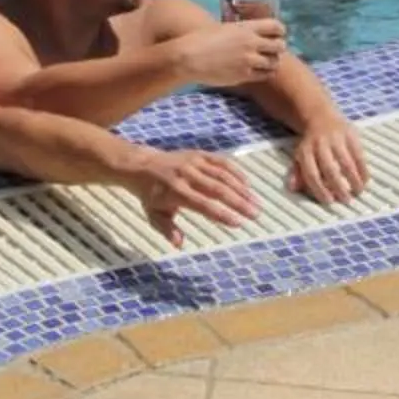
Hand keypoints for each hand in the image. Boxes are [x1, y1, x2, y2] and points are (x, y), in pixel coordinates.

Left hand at [121, 144, 258, 243]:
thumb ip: (167, 229)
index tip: (238, 223)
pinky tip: (247, 184)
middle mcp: (186, 175)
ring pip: (222, 175)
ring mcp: (194, 162)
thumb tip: (179, 244)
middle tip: (255, 214)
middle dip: (238, 202)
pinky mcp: (199, 154)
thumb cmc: (150, 195)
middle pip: (217, 189)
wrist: (142, 165)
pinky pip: (220, 161)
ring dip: (241, 188)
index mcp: (175, 192)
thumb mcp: (154, 215)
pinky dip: (235, 172)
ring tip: (255, 202)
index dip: (221, 214)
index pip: (203, 205)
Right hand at [176, 16, 286, 89]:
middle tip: (272, 51)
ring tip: (265, 63)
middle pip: (279, 46)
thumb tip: (250, 34)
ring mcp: (249, 60)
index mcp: (246, 28)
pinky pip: (264, 75)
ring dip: (272, 62)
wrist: (189, 57)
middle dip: (278, 48)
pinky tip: (257, 72)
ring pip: (274, 63)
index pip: (276, 26)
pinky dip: (264, 73)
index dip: (280, 31)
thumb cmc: (201, 39)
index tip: (278, 35)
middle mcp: (251, 43)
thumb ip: (241, 31)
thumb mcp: (224, 28)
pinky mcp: (245, 75)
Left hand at [288, 116, 367, 202]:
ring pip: (346, 162)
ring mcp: (336, 139)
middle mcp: (320, 144)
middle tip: (346, 200)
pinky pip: (359, 154)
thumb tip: (293, 188)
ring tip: (358, 191)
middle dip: (338, 187)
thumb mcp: (299, 155)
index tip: (329, 201)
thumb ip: (297, 173)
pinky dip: (363, 169)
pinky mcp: (350, 134)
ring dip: (354, 179)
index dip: (320, 189)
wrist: (320, 116)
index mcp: (305, 151)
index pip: (311, 174)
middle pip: (330, 169)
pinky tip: (365, 180)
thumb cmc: (310, 143)